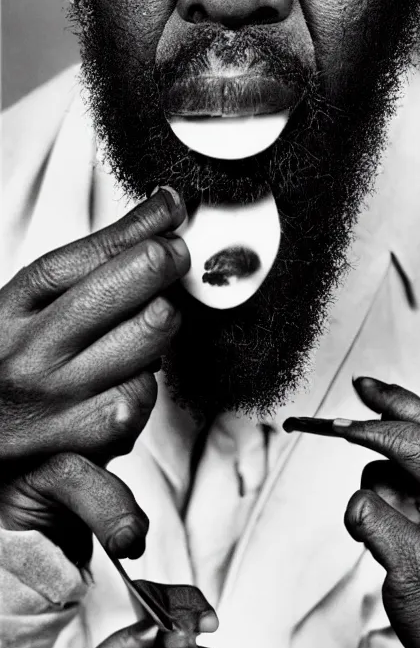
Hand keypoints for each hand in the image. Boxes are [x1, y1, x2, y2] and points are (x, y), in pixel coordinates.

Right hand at [0, 189, 188, 563]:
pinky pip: (141, 394)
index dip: (136, 227)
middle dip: (164, 262)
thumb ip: (81, 271)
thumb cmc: (9, 368)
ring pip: (147, 338)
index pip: (83, 256)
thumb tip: (156, 220)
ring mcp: (55, 395)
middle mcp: (30, 349)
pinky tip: (131, 377)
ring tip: (150, 323)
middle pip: (121, 289)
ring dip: (161, 325)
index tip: (171, 209)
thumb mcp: (24, 311)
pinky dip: (147, 383)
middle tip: (175, 258)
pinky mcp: (78, 438)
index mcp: (10, 309)